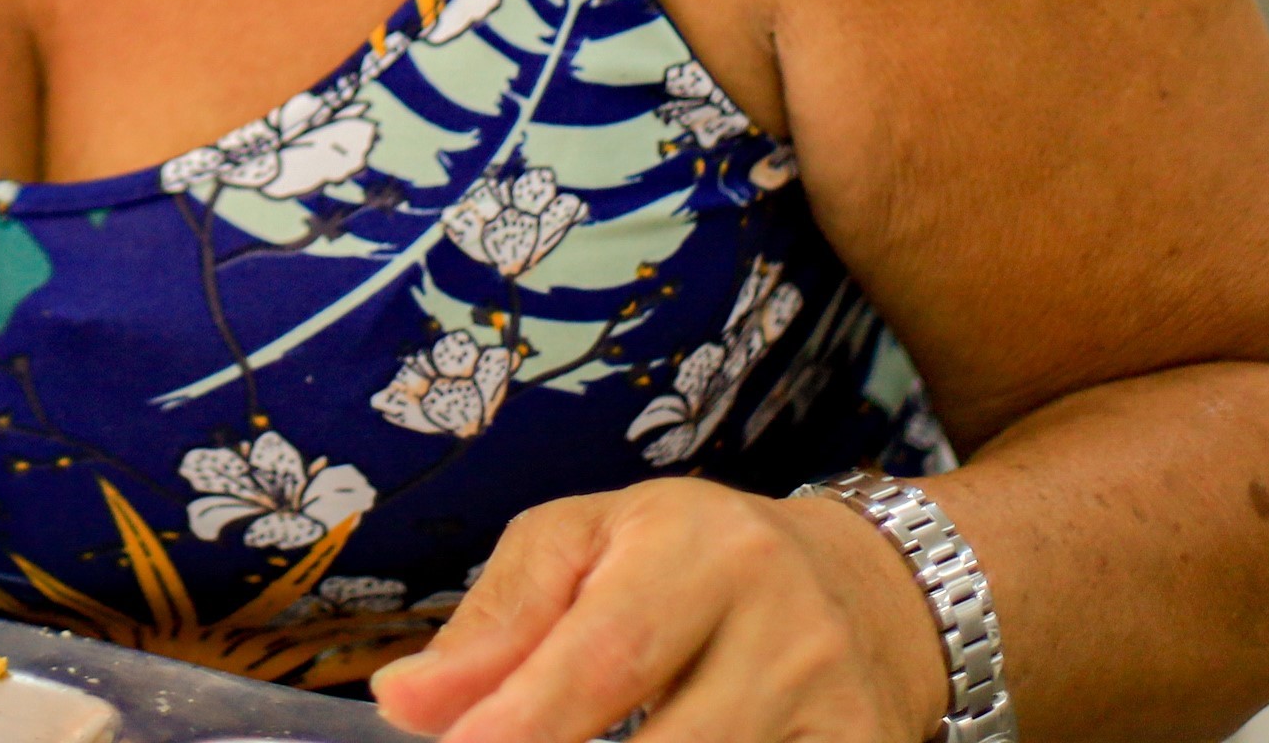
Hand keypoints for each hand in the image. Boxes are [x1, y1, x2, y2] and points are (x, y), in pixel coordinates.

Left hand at [369, 480, 948, 742]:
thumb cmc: (688, 561)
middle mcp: (786, 629)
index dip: (527, 720)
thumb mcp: (587, 546)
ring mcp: (840, 712)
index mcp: (702, 549)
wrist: (865, 589)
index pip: (607, 655)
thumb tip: (404, 703)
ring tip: (591, 740)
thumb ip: (498, 624)